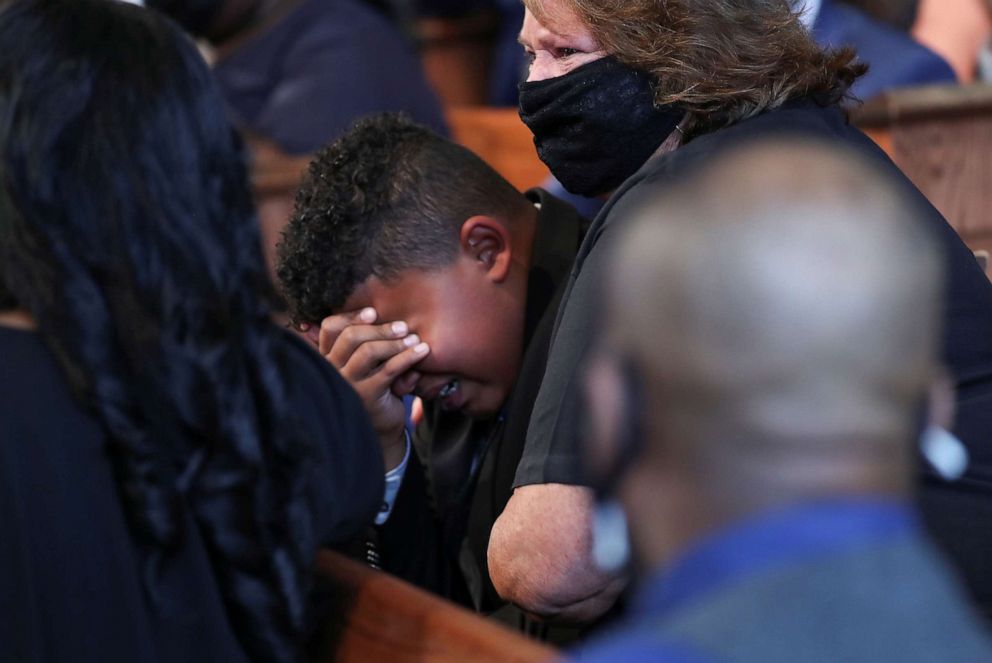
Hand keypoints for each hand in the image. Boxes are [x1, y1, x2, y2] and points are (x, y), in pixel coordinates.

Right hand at [308, 307, 428, 467]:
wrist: (382, 427)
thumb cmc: (375, 387)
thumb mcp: (366, 363)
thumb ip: (364, 341)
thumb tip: (375, 310)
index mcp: (328, 357)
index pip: (329, 328)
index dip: (350, 316)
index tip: (373, 312)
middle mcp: (333, 369)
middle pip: (350, 336)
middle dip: (379, 328)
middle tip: (403, 327)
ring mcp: (348, 383)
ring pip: (368, 351)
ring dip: (395, 342)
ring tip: (415, 339)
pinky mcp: (367, 395)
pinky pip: (389, 369)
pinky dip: (408, 357)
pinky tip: (422, 351)